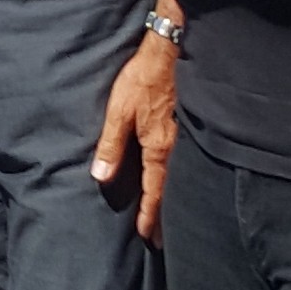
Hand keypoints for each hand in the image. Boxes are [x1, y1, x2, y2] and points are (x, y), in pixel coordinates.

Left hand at [91, 27, 178, 241]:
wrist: (174, 50)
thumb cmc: (144, 79)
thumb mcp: (119, 111)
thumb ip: (111, 145)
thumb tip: (100, 176)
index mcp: (158, 148)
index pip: (154, 191)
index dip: (149, 215)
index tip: (148, 237)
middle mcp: (176, 148)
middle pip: (172, 190)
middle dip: (166, 216)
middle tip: (163, 240)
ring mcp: (186, 137)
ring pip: (181, 177)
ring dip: (174, 199)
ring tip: (171, 217)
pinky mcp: (190, 125)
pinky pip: (186, 161)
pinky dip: (181, 179)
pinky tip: (179, 181)